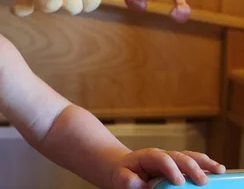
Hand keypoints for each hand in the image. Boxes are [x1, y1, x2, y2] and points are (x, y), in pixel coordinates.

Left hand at [111, 148, 225, 187]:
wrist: (129, 170)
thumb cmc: (126, 174)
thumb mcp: (122, 176)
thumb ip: (128, 180)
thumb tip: (140, 184)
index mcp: (148, 156)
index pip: (161, 158)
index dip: (171, 168)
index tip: (179, 181)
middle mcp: (163, 155)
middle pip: (179, 156)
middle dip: (191, 168)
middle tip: (201, 181)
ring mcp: (173, 160)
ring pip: (190, 157)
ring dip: (204, 163)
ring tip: (218, 170)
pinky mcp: (181, 167)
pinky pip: (195, 163)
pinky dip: (206, 166)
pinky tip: (217, 171)